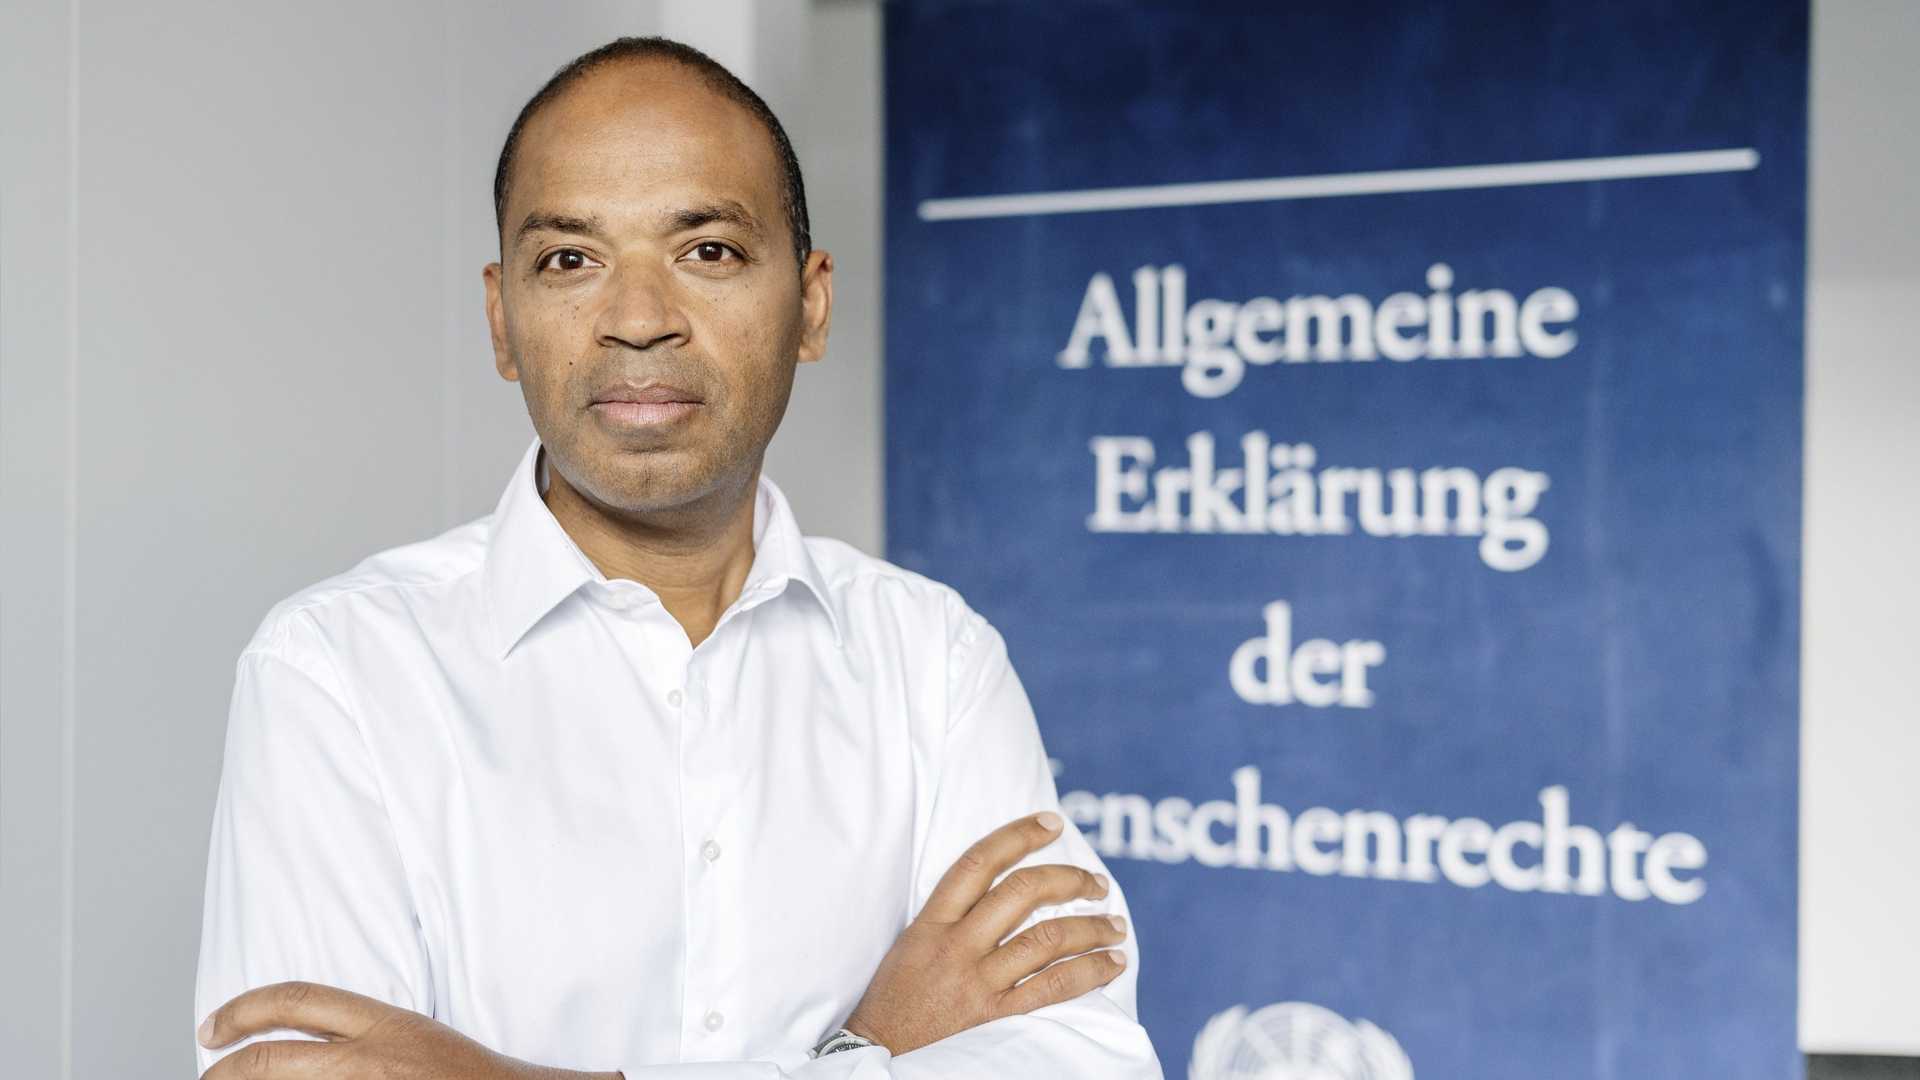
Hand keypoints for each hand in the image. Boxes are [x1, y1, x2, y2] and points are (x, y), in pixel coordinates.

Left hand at [197, 981, 618, 1079]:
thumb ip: (369, 1038)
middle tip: (208, 1075)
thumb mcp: (422, 1039)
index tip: (213, 1028)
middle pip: (271, 1059)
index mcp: (386, 1025)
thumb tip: (311, 1047)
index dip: (243, 1010)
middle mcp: (370, 1060)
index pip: (298, 1001)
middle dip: (225, 1070)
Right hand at [842, 811, 1128, 1055]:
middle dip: (1068, 880)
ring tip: (1115, 925)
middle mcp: (957, 946)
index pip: (979, 862)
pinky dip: (1089, 972)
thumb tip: (1002, 889)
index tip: (1052, 823)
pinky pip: (1052, 988)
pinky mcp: (995, 1018)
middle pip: (1021, 893)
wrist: (878, 1053)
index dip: (1018, 835)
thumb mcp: (912, 945)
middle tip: (1096, 883)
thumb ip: (951, 917)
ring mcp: (977, 982)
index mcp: (932, 922)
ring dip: (1090, 928)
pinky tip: (1111, 964)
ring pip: (1046, 938)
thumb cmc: (896, 1000)